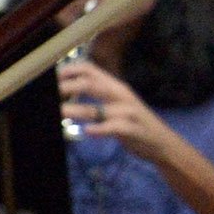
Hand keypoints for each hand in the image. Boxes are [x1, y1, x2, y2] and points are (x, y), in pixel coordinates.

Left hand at [57, 60, 176, 164]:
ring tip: (59, 112)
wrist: (162, 144)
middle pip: (90, 85)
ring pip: (97, 109)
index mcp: (115, 87)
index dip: (69, 70)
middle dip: (67, 87)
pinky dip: (100, 129)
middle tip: (50, 93)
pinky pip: (115, 127)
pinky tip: (88, 131)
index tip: (51, 75)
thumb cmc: (132, 122)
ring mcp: (128, 112)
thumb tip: (66, 90)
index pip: (90, 69)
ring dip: (74, 110)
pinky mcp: (133, 130)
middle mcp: (121, 95)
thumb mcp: (115, 104)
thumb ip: (96, 96)